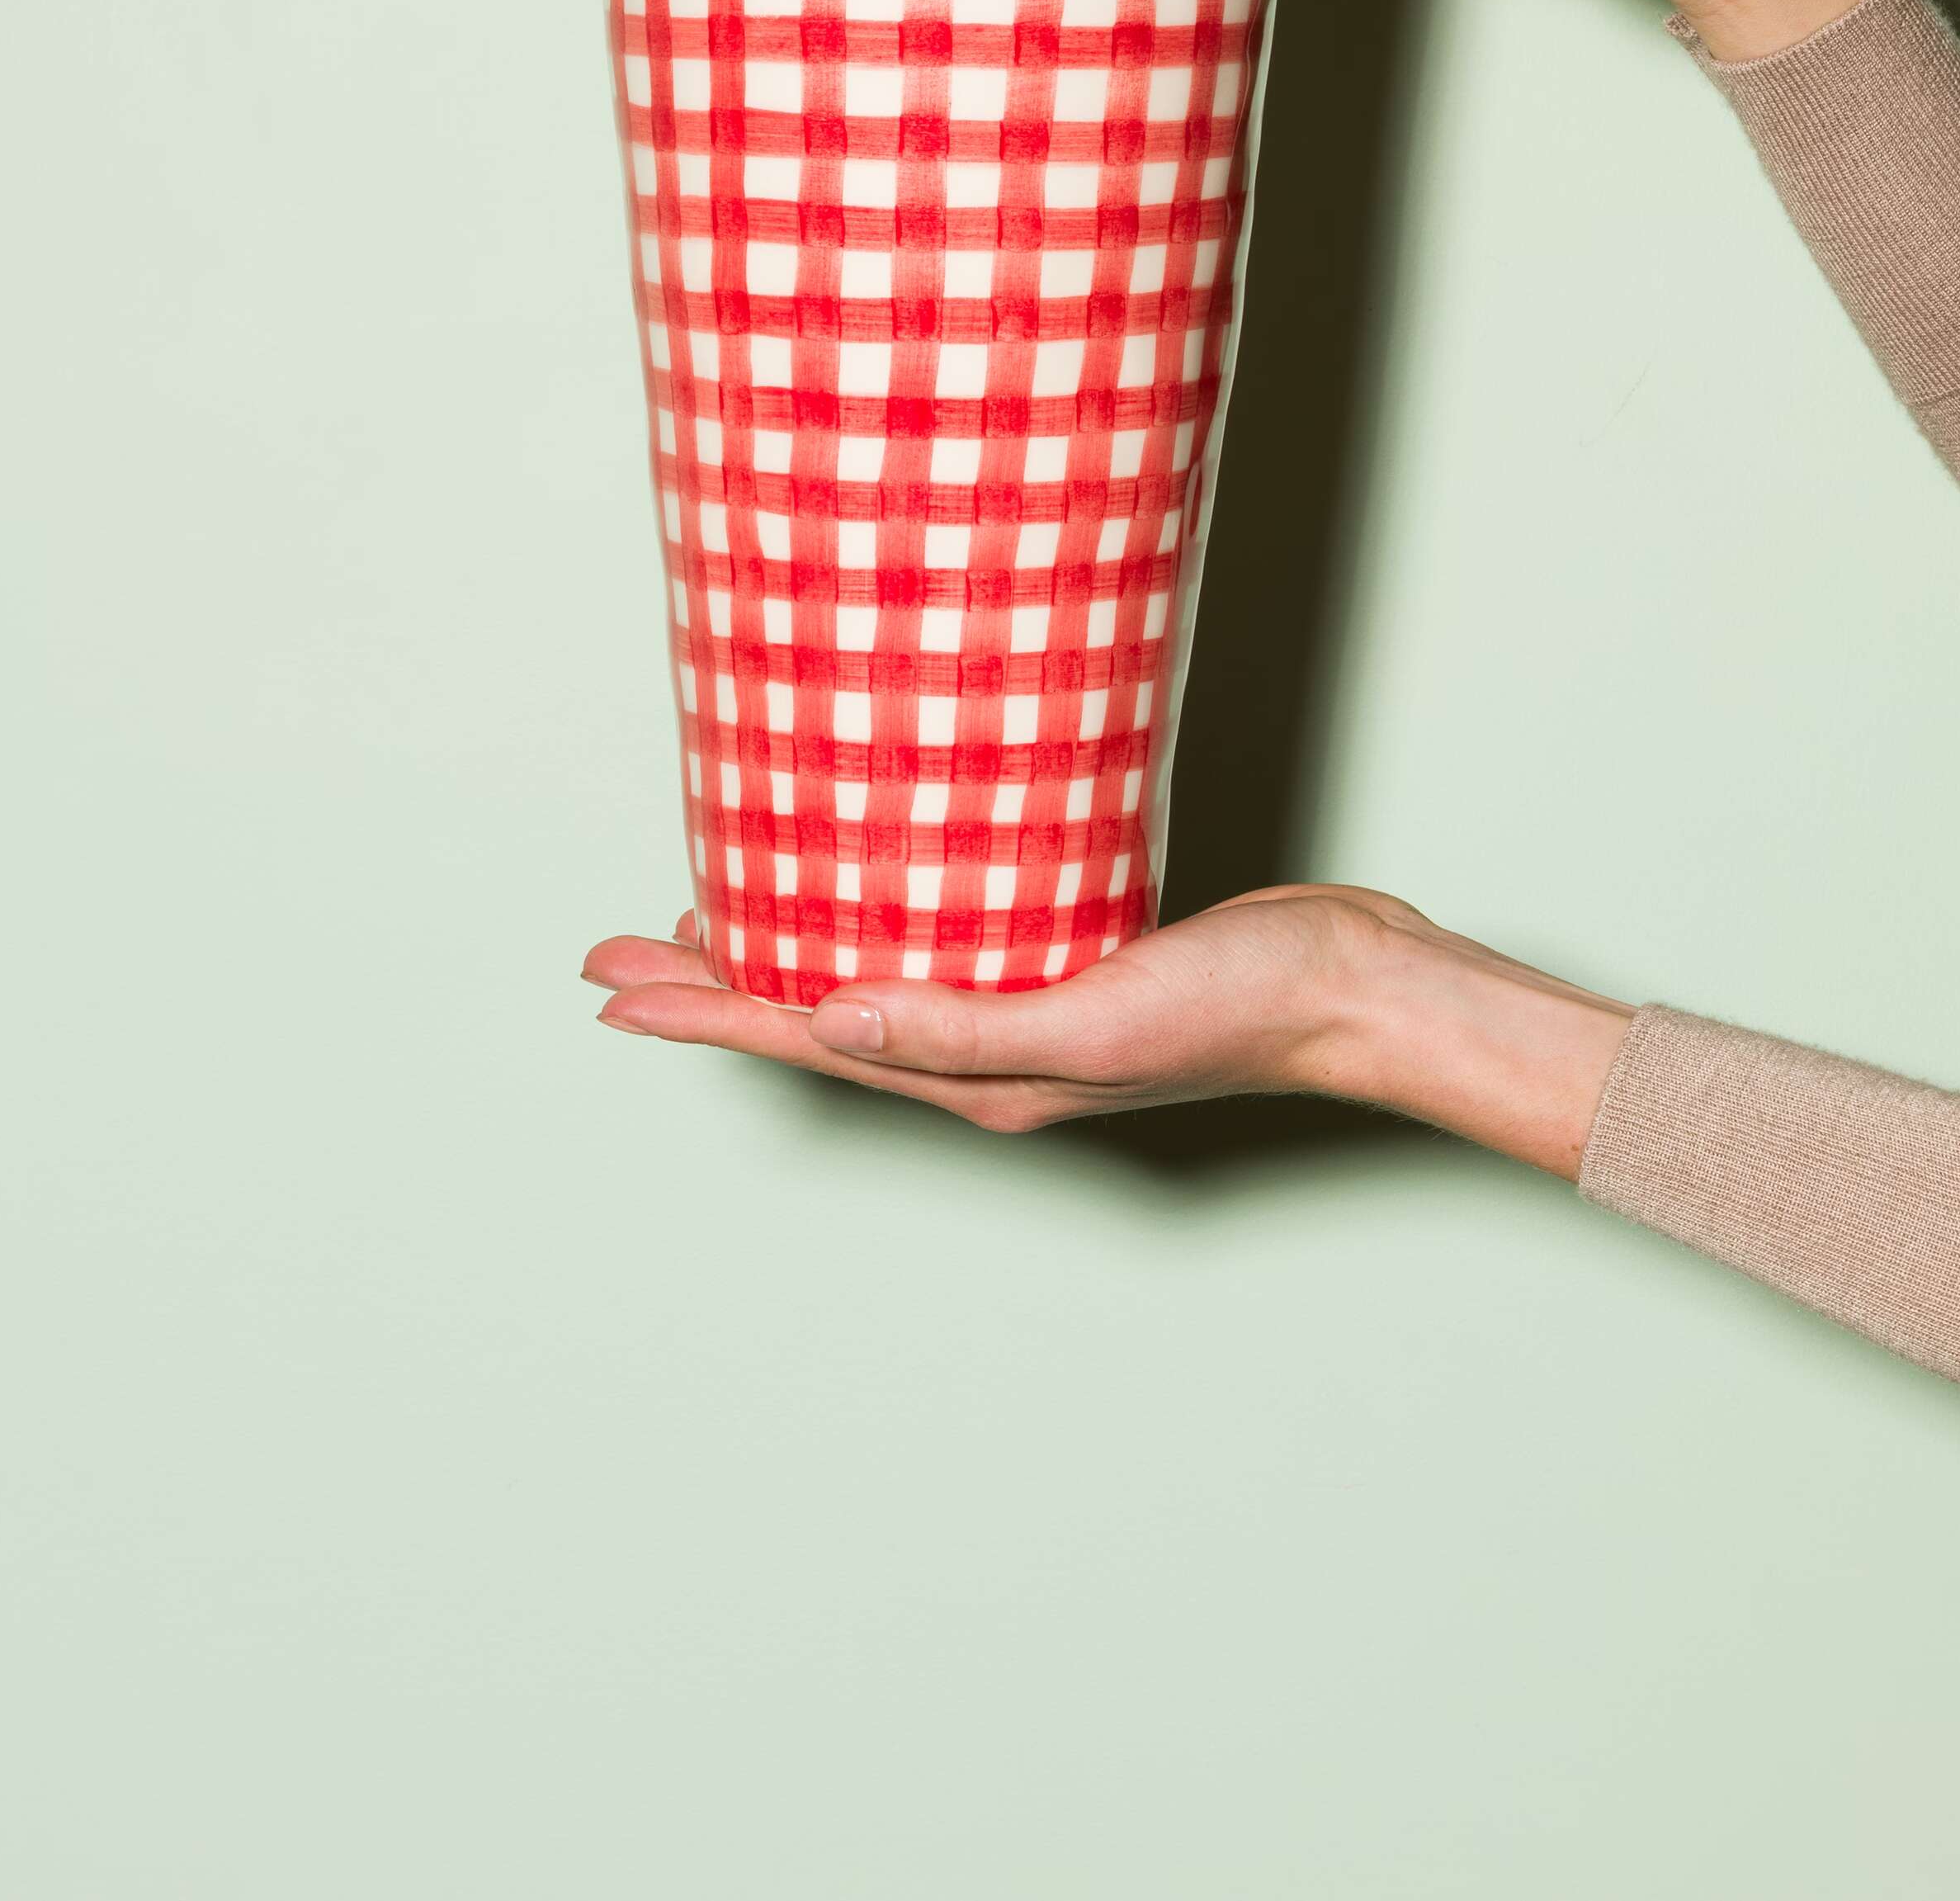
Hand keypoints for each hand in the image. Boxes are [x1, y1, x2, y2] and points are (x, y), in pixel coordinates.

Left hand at [582, 886, 1634, 1178]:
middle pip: (814, 1013)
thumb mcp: (1094, 1014)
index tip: (608, 990)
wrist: (1352, 983)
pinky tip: (862, 881)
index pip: (804, 1037)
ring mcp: (1021, 1004)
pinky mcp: (1059, 950)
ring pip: (866, 977)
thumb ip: (962, 1024)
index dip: (699, 1012)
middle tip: (616, 956)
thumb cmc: (1241, 1002)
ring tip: (705, 922)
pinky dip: (870, 915)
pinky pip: (933, 940)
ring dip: (780, 951)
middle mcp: (983, 1054)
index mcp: (977, 1078)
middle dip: (709, 985)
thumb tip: (824, 1017)